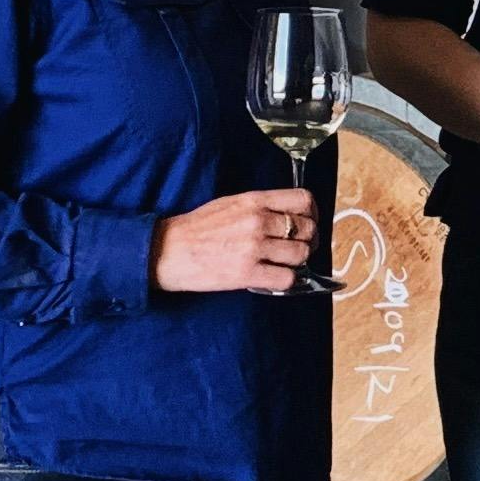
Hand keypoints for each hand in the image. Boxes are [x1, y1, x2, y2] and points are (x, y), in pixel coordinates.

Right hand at [153, 187, 318, 295]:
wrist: (167, 250)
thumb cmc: (197, 228)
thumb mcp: (230, 203)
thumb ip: (261, 206)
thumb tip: (289, 214)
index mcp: (254, 201)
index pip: (303, 200)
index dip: (312, 213)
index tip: (308, 222)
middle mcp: (258, 221)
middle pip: (307, 229)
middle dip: (308, 240)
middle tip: (298, 248)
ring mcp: (254, 248)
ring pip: (301, 255)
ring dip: (297, 262)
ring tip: (283, 263)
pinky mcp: (247, 274)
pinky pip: (286, 279)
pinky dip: (285, 280)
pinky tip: (273, 277)